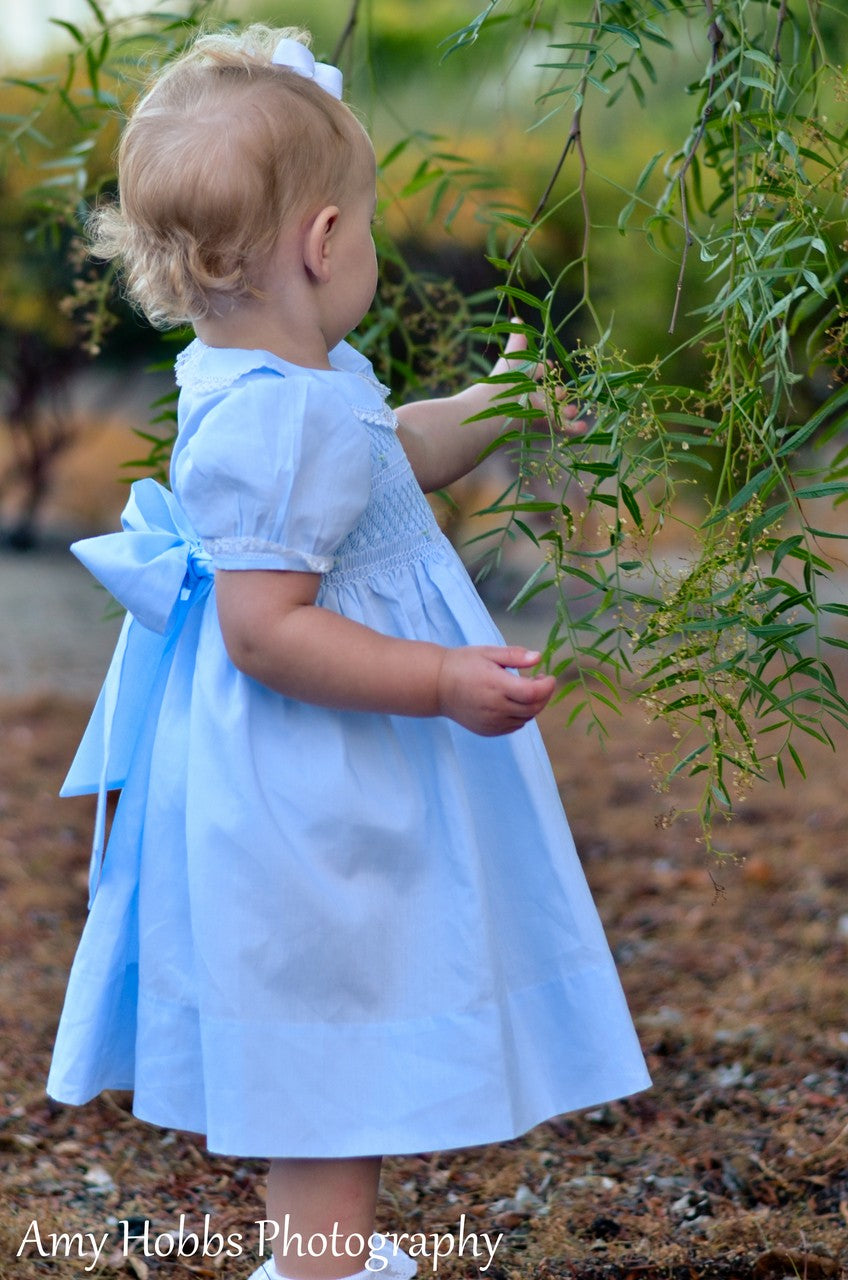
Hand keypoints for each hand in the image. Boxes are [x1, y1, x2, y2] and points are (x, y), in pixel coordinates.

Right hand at [436, 645, 555, 735]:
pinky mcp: (487, 730)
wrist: (436, 685)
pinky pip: (514, 726)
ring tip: (526, 690)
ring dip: (533, 706)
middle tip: (540, 681)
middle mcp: (495, 707)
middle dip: (544, 695)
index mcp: (496, 685)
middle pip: (533, 708)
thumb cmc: (463, 664)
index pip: (533, 693)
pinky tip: (513, 703)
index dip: (547, 686)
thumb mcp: (488, 652)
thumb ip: (514, 656)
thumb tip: (538, 657)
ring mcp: (491, 722)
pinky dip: (521, 716)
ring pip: (525, 719)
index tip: (548, 676)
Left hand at [490, 326, 585, 437]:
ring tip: (574, 409)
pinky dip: (573, 428)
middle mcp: (530, 396)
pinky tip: (583, 428)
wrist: (501, 403)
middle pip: (548, 394)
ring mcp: (537, 412)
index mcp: (523, 379)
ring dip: (567, 410)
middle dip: (557, 392)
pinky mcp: (544, 424)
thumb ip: (518, 340)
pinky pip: (561, 426)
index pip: (536, 373)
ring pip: (556, 411)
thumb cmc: (506, 378)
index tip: (549, 366)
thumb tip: (516, 319)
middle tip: (563, 391)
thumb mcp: (515, 356)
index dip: (543, 369)